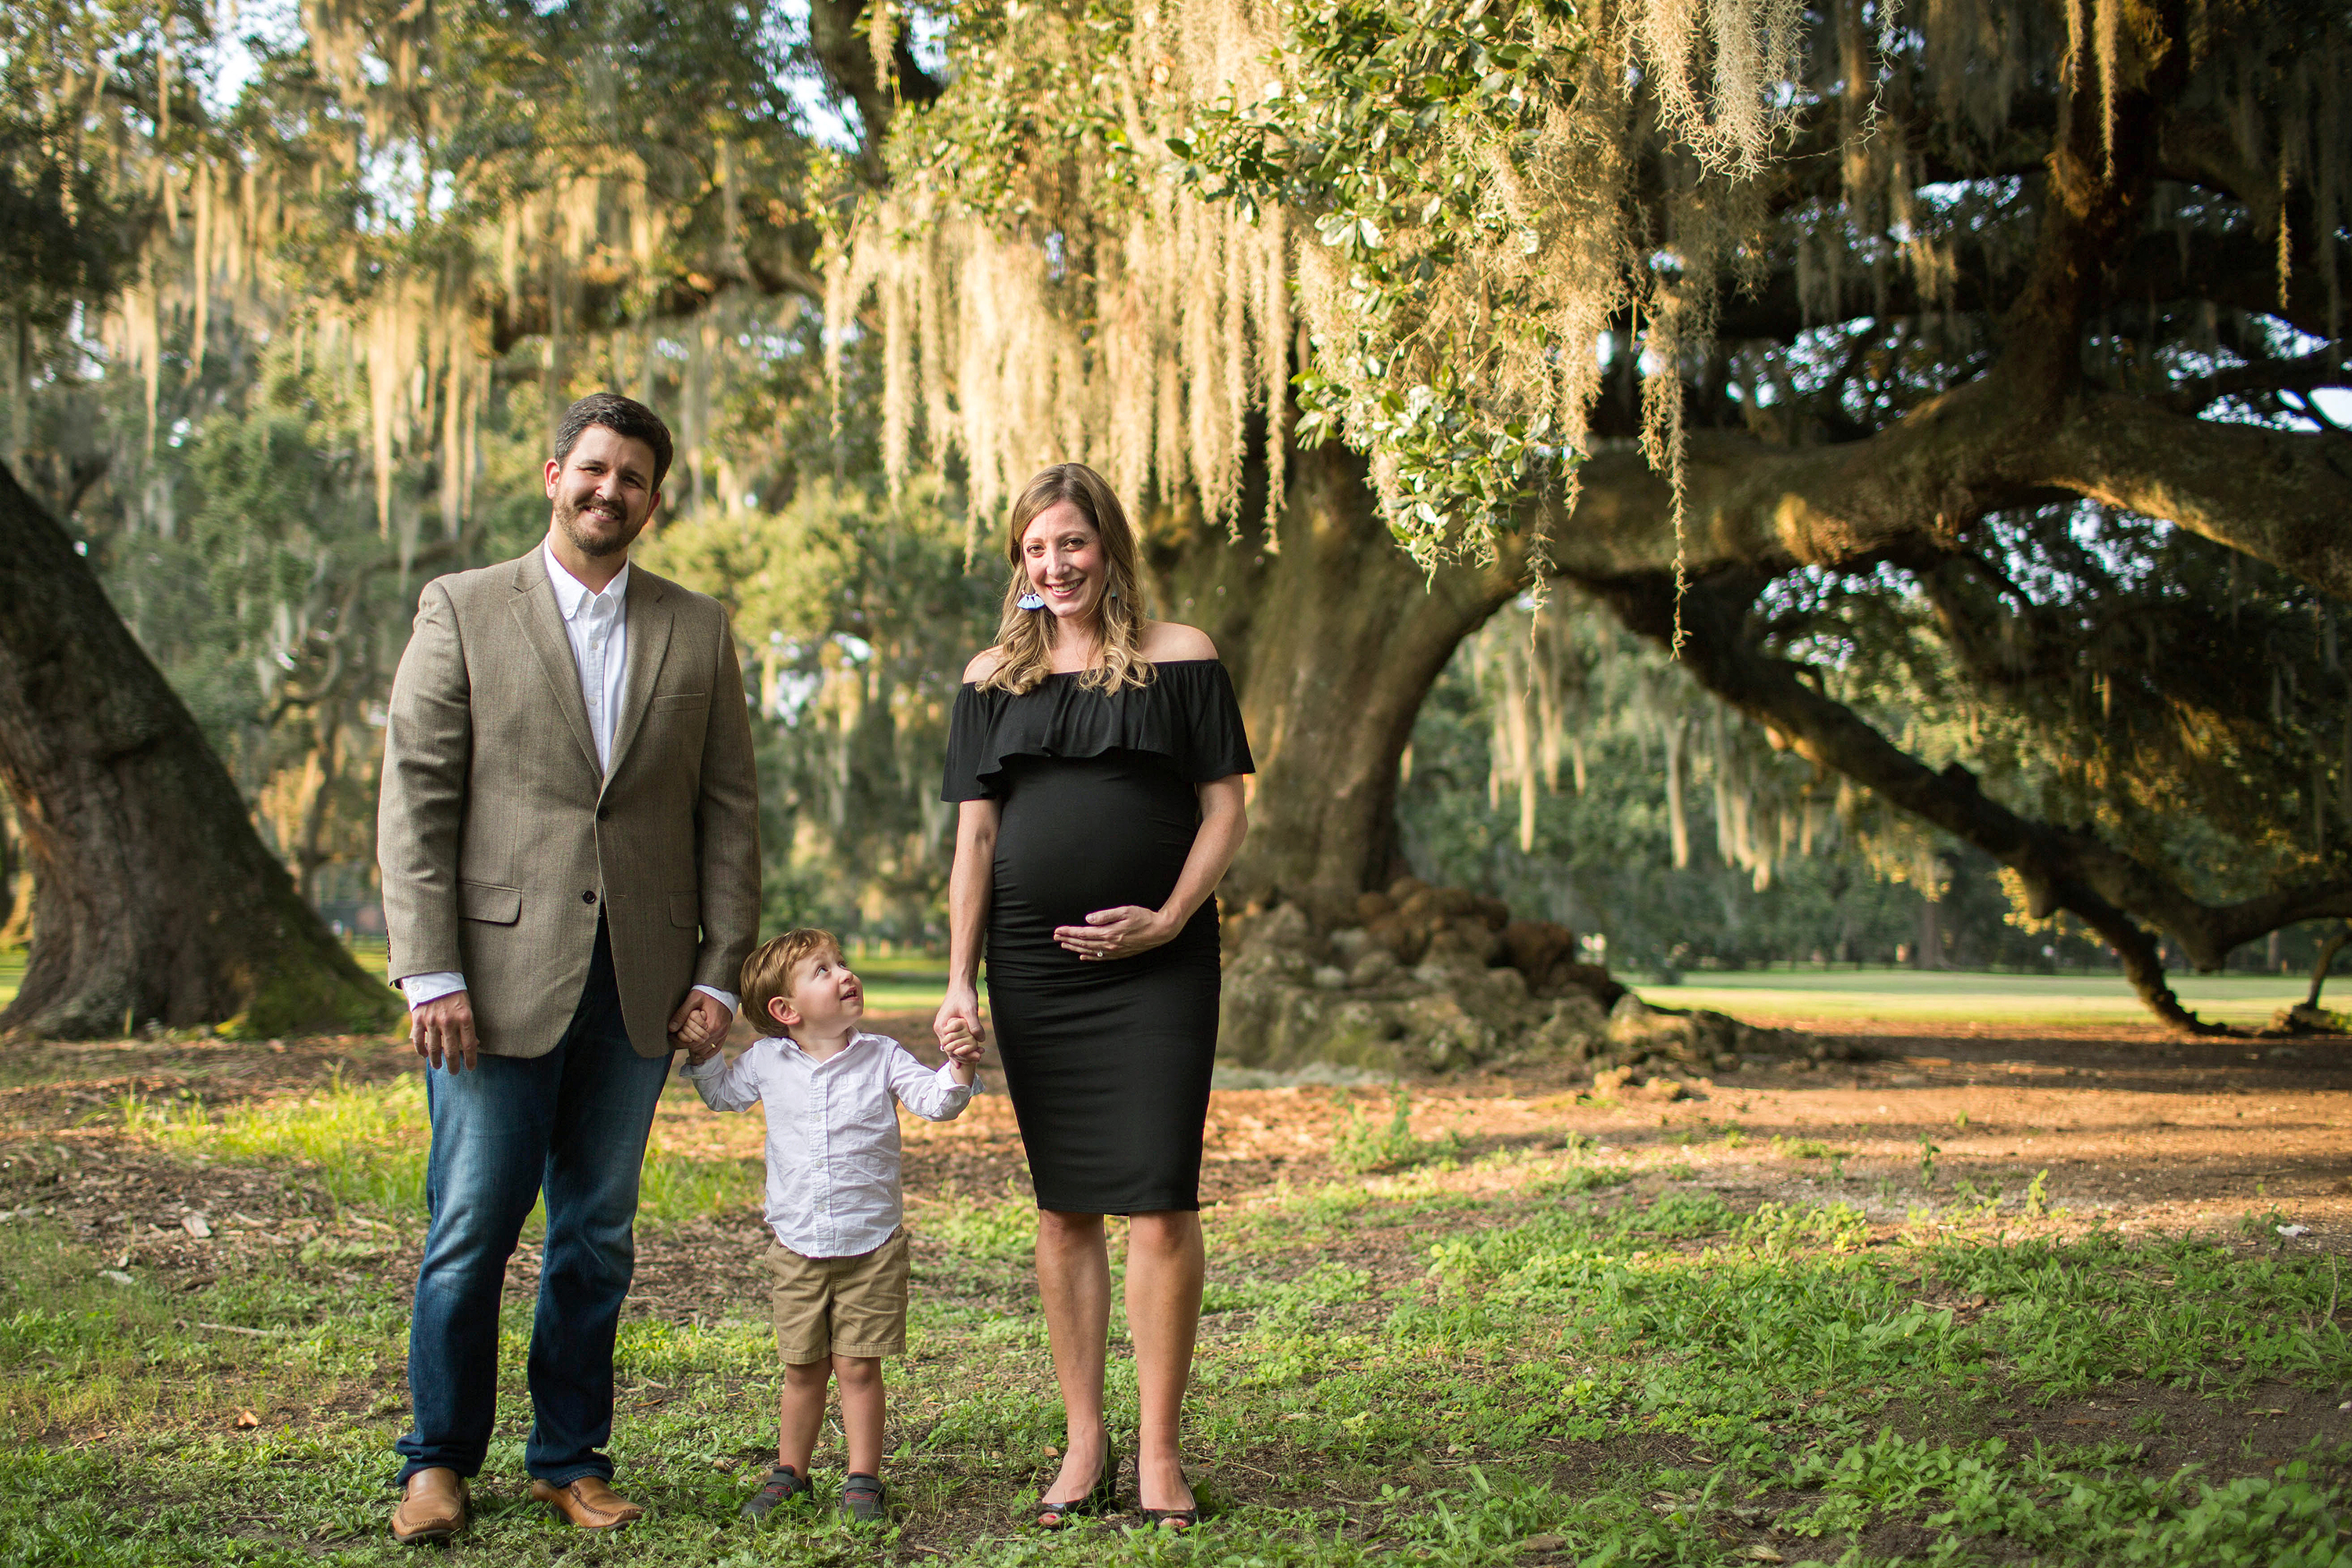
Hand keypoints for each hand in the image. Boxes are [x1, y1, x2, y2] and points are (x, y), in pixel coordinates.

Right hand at [411, 991, 479, 1071]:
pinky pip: (418, 1040)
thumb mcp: (467, 1007)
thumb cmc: (455, 994)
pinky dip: (421, 1050)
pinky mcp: (418, 1019)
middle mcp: (448, 1021)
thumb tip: (474, 1045)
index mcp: (465, 1017)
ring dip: (437, 1061)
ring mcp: (432, 1021)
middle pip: (452, 1051)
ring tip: (439, 1066)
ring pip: (434, 1049)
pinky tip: (425, 1055)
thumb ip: (468, 1026)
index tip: (470, 1068)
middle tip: (454, 1072)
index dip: (471, 1059)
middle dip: (453, 1065)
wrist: (434, 978)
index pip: (470, 1045)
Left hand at [669, 990, 733, 1056]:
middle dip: (687, 1044)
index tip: (674, 1036)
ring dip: (695, 1047)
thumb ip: (682, 1014)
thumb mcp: (693, 999)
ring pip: (706, 1051)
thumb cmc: (707, 993)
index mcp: (712, 1025)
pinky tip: (697, 1046)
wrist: (722, 989)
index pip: (693, 1043)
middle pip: (699, 1048)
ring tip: (686, 1039)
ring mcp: (723, 1034)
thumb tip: (671, 1028)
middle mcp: (719, 1032)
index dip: (682, 1041)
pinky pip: (715, 1049)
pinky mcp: (725, 1033)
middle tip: (678, 1037)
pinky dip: (706, 1051)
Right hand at [933, 988, 984, 1059]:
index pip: (950, 1048)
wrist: (961, 984)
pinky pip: (958, 1038)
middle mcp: (941, 1029)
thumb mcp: (969, 1010)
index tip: (975, 1058)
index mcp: (941, 1027)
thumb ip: (974, 1025)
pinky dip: (965, 1043)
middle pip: (952, 1048)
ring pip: (955, 1044)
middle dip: (965, 1055)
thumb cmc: (963, 995)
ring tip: (979, 1054)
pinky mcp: (952, 1025)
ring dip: (966, 1050)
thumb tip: (981, 1040)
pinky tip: (976, 1047)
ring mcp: (946, 1027)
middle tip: (979, 1058)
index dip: (962, 1055)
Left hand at [1053, 905, 1175, 960]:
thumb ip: (1105, 915)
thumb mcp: (1125, 910)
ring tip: (1064, 945)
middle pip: (1084, 943)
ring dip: (1075, 948)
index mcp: (1109, 932)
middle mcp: (1109, 944)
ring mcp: (1115, 951)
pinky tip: (1083, 956)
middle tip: (1056, 937)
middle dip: (1068, 940)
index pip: (1083, 933)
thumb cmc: (1144, 917)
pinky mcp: (1120, 954)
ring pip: (1090, 951)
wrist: (1160, 931)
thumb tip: (1088, 919)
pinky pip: (1101, 958)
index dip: (1069, 932)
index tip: (1058, 930)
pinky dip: (1090, 957)